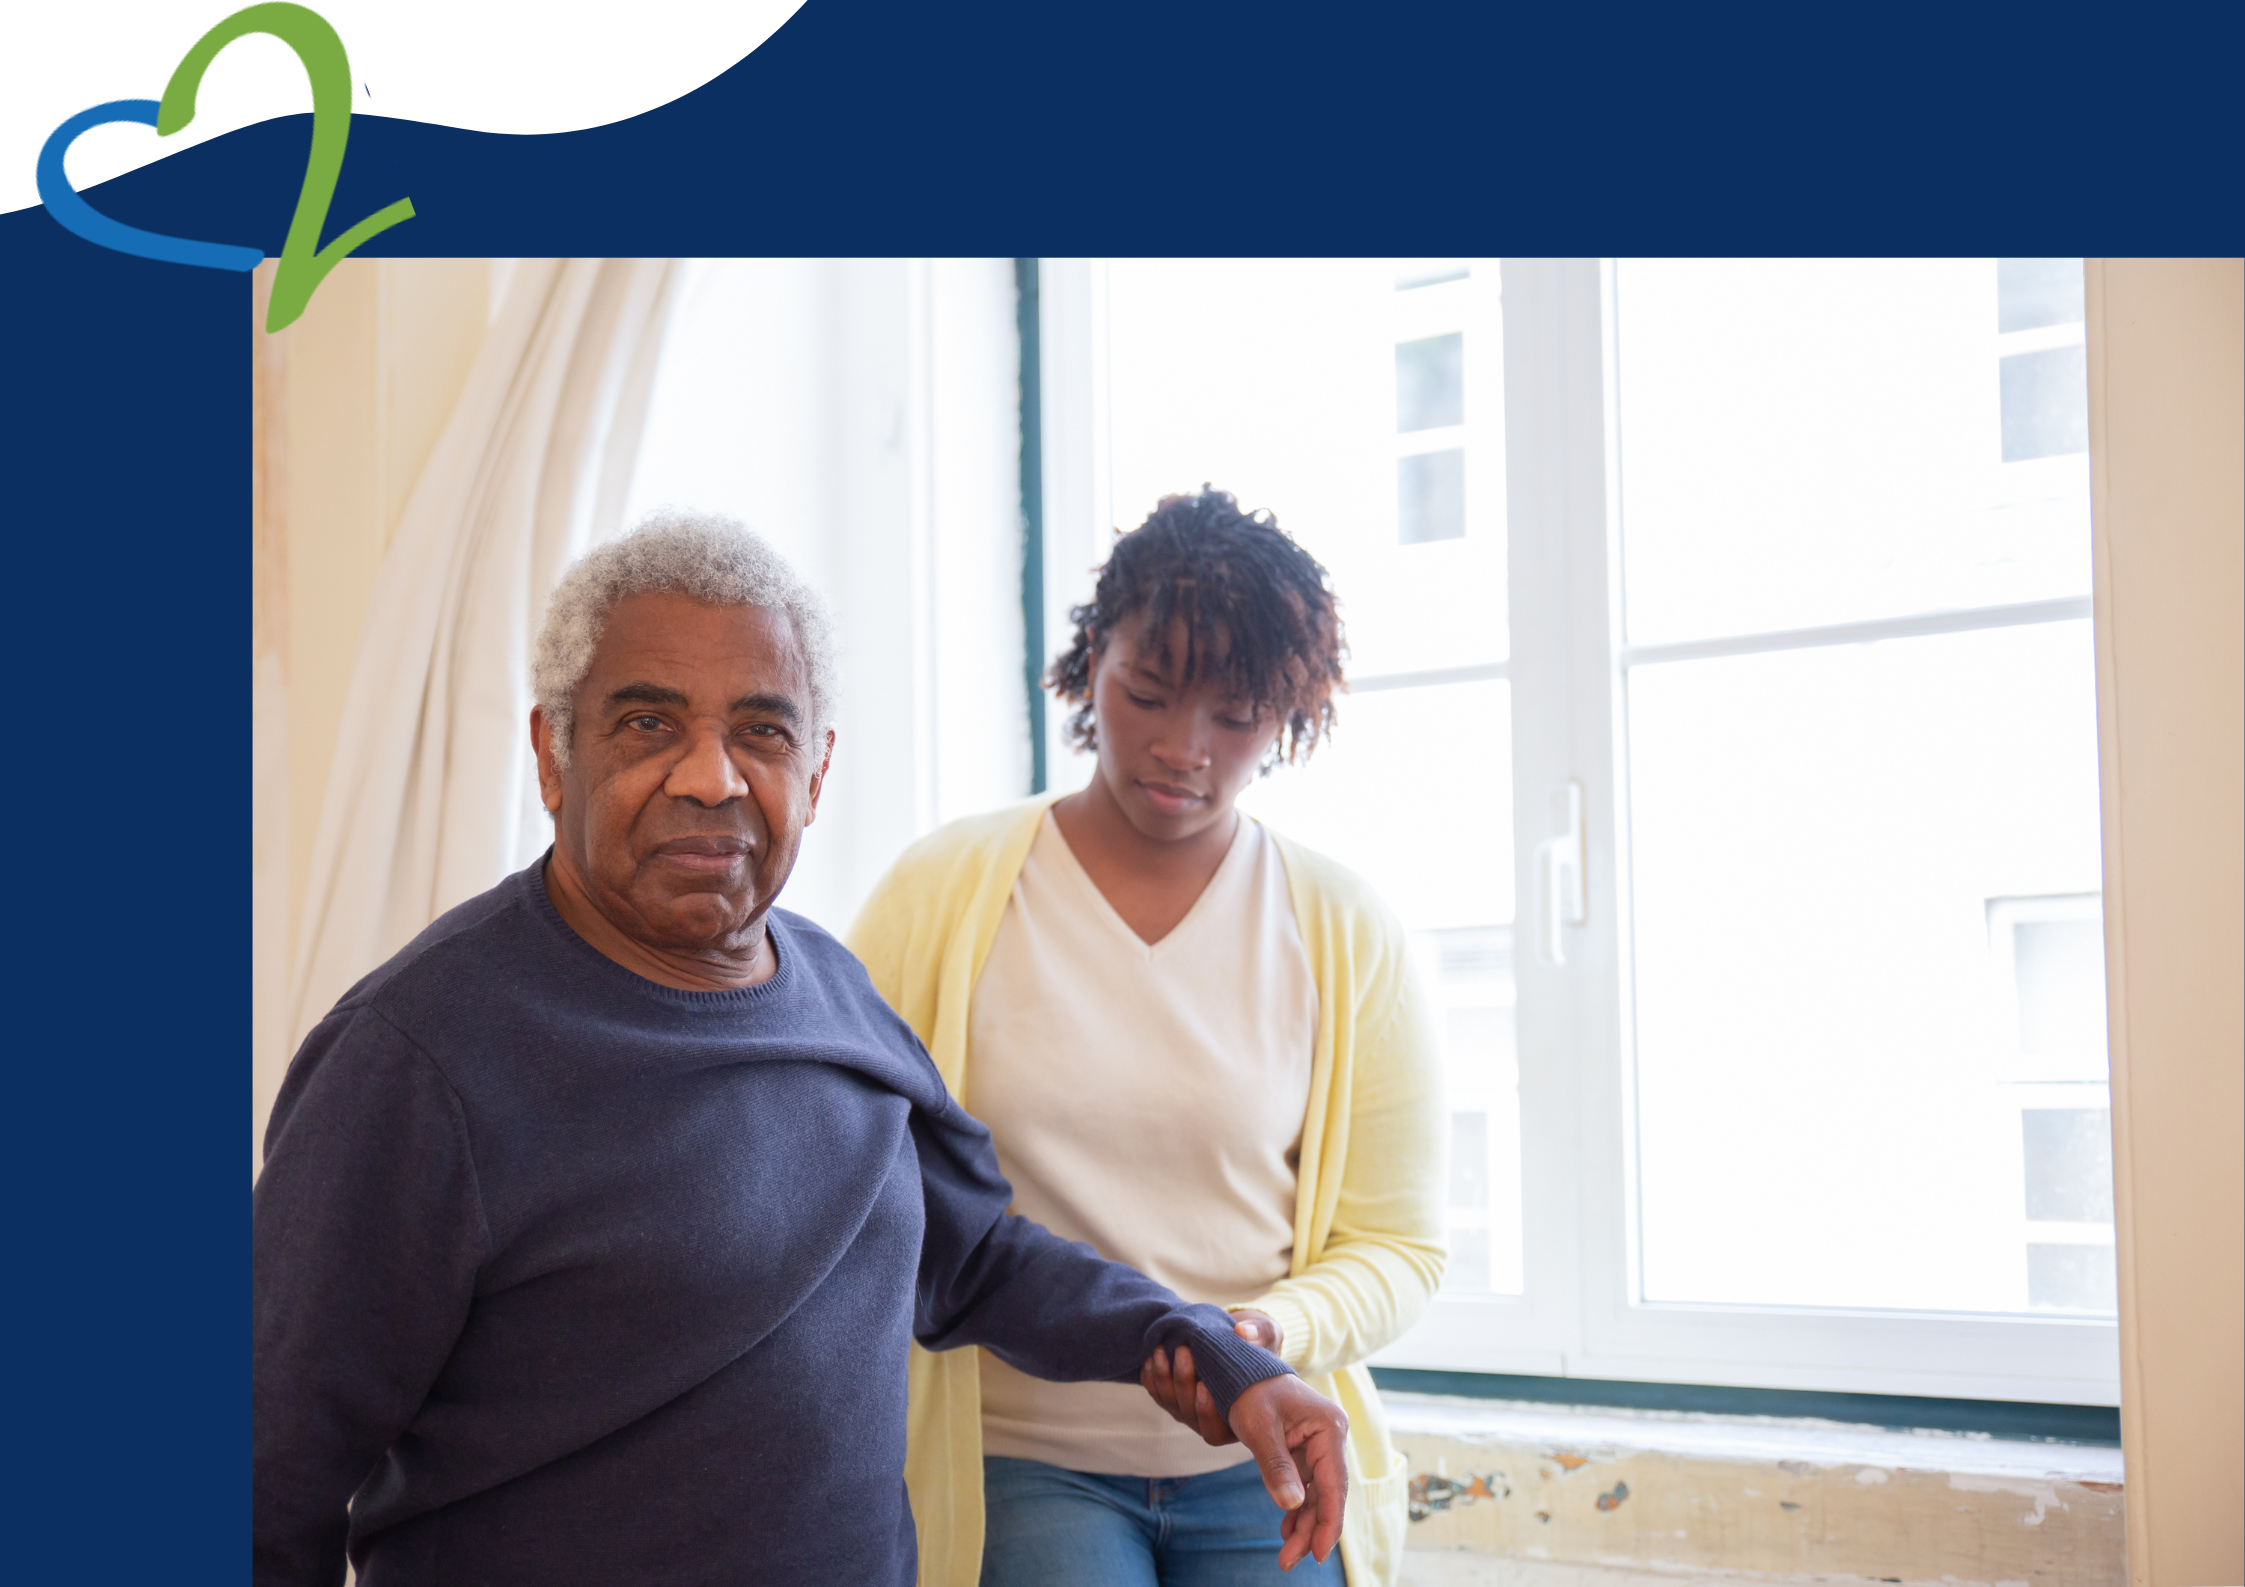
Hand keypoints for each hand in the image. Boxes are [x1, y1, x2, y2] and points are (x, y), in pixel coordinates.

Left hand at [1140, 1310, 1284, 1442]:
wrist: (1237, 1338)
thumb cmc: (1259, 1342)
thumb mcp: (1267, 1335)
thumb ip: (1261, 1334)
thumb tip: (1243, 1332)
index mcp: (1240, 1417)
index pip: (1216, 1430)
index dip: (1207, 1412)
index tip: (1204, 1386)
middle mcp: (1212, 1420)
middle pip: (1189, 1414)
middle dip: (1182, 1383)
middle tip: (1183, 1351)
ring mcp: (1190, 1409)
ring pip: (1170, 1403)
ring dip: (1163, 1377)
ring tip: (1161, 1350)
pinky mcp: (1175, 1396)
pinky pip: (1157, 1393)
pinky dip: (1151, 1378)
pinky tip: (1150, 1359)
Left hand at [1227, 1373, 1350, 1569]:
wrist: (1241, 1364)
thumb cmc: (1250, 1389)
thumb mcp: (1259, 1427)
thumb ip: (1276, 1466)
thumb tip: (1291, 1507)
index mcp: (1329, 1428)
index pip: (1335, 1485)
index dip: (1328, 1523)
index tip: (1317, 1554)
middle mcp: (1330, 1438)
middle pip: (1326, 1495)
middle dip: (1310, 1530)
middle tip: (1289, 1562)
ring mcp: (1318, 1445)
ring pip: (1315, 1495)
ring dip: (1302, 1524)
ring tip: (1286, 1554)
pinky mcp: (1303, 1450)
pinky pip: (1304, 1485)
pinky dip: (1294, 1507)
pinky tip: (1286, 1529)